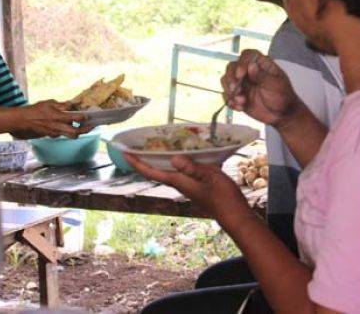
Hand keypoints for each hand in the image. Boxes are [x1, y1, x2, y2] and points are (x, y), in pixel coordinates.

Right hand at [17, 100, 91, 137]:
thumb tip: (70, 105)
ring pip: (70, 136)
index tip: (88, 115)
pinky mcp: (52, 135)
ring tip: (83, 126)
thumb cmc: (35, 110)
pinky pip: (63, 134)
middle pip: (76, 133)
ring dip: (78, 131)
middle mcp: (58, 126)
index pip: (75, 118)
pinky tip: (68, 126)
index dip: (84, 117)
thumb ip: (61, 104)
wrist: (23, 121)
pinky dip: (68, 131)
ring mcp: (55, 133)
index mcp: (58, 117)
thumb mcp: (49, 103)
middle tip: (92, 125)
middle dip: (86, 130)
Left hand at [125, 154, 252, 223]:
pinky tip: (183, 152)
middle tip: (136, 145)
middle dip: (144, 159)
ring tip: (155, 145)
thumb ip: (192, 168)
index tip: (124, 153)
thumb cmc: (222, 196)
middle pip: (156, 170)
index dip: (137, 163)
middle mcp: (179, 183)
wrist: (235, 214)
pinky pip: (180, 170)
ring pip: (167, 170)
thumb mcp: (210, 177)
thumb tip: (173, 159)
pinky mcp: (196, 185)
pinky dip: (176, 160)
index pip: (151, 171)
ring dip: (159, 159)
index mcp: (178, 181)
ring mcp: (188, 185)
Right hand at [221, 49, 303, 126]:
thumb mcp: (275, 85)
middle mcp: (249, 72)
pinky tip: (239, 108)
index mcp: (261, 65)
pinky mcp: (238, 95)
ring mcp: (243, 83)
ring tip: (241, 102)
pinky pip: (227, 95)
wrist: (281, 115)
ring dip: (230, 91)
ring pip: (226, 80)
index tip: (240, 74)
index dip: (241, 62)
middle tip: (234, 90)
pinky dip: (230, 101)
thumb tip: (251, 66)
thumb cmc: (283, 97)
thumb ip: (262, 76)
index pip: (247, 55)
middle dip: (231, 78)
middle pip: (232, 66)